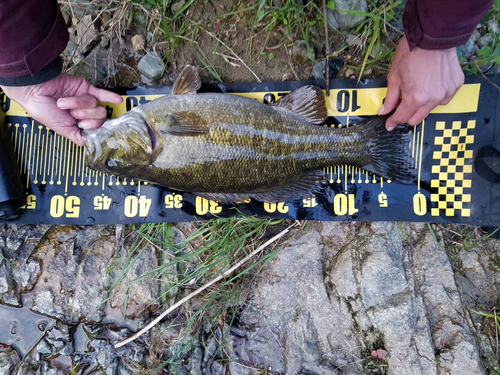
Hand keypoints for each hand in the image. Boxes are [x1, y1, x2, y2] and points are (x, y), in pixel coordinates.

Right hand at [1, 74, 122, 145]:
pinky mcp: (86, 88)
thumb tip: (93, 146)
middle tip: (71, 112)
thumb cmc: (43, 110)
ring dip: (79, 103)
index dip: (89, 126)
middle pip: (99, 117)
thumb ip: (78, 138)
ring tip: (65, 102)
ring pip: (96, 105)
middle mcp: (84, 113)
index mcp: (78, 124)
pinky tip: (118, 100)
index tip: (79, 124)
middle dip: (84, 115)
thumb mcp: (62, 130)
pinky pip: (103, 94)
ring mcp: (86, 100)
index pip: (96, 128)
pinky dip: (111, 97)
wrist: (35, 91)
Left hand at [378, 35, 464, 129]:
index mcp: (415, 98)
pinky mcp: (456, 86)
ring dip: (421, 105)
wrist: (433, 36)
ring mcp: (446, 93)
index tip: (389, 124)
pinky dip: (435, 95)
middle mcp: (433, 99)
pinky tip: (430, 84)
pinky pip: (444, 98)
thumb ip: (390, 98)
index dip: (393, 121)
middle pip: (416, 119)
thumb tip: (385, 111)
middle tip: (400, 107)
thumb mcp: (394, 76)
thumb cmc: (411, 53)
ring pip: (430, 109)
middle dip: (406, 115)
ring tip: (417, 89)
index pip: (402, 118)